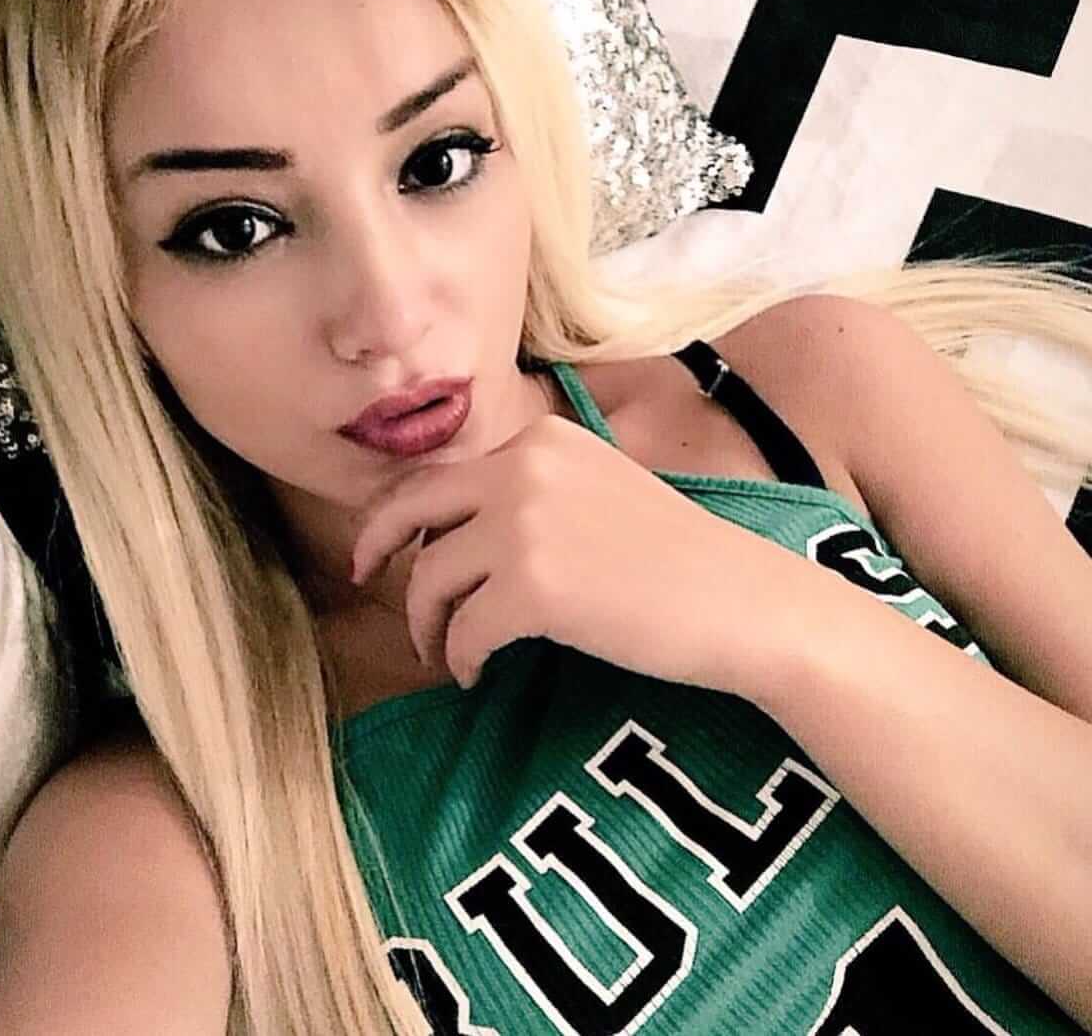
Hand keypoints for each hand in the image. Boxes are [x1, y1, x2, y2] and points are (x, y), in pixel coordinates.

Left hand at [350, 414, 809, 696]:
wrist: (741, 600)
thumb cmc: (678, 558)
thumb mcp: (597, 492)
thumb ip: (530, 495)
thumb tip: (455, 537)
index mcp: (540, 439)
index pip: (441, 474)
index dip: (398, 515)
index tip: (381, 549)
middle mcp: (524, 469)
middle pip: (414, 510)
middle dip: (379, 550)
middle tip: (372, 587)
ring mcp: (525, 526)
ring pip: (432, 579)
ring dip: (428, 624)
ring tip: (445, 653)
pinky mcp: (534, 589)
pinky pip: (465, 631)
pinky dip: (462, 659)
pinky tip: (477, 675)